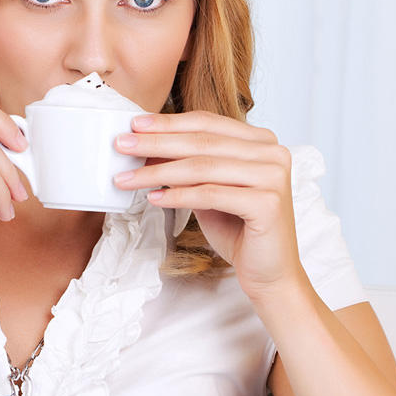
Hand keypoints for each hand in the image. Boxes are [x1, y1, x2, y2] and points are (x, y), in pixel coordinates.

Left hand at [112, 110, 302, 298]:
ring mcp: (273, 176)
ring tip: (126, 178)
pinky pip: (210, 194)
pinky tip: (153, 198)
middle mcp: (273, 152)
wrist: (269, 272)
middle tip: (122, 145)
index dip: (169, 123)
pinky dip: (177, 196)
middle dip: (156, 143)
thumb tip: (145, 146)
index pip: (207, 123)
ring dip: (157, 172)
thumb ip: (186, 166)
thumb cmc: (239, 229)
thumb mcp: (207, 189)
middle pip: (202, 142)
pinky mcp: (268, 203)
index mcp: (261, 141)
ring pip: (202, 167)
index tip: (134, 125)